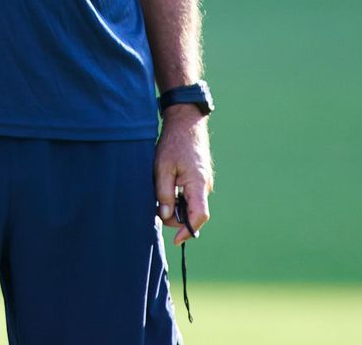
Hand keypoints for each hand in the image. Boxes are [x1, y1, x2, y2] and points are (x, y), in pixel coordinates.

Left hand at [154, 106, 212, 244]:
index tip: (176, 240)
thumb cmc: (173, 143)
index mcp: (197, 184)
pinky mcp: (199, 177)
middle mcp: (204, 185)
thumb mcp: (162, 168)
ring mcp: (203, 181)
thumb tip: (165, 215)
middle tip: (156, 208)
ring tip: (160, 193)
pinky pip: (191, 195)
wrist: (186, 122)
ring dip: (176, 206)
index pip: (199, 216)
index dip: (188, 230)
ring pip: (190, 204)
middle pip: (193, 213)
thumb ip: (164, 193)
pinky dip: (179, 197)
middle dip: (175, 217)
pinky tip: (167, 187)